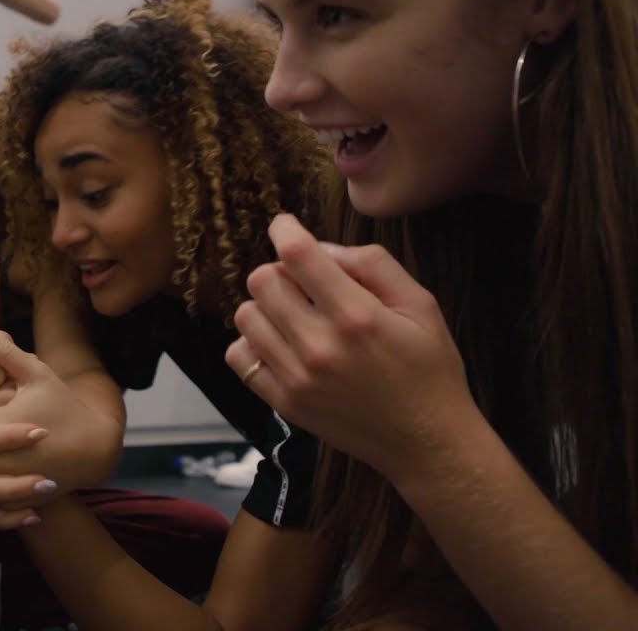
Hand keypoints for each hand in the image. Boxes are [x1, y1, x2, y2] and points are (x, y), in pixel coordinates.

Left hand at [225, 214, 477, 484]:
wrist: (426, 442)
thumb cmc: (429, 369)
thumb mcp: (421, 304)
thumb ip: (372, 265)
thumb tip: (323, 248)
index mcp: (357, 316)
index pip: (298, 255)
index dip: (285, 229)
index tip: (285, 225)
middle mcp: (320, 346)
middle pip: (262, 281)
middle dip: (280, 270)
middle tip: (303, 282)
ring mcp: (297, 378)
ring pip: (246, 315)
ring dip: (266, 305)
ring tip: (294, 314)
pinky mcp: (284, 402)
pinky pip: (239, 356)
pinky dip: (253, 341)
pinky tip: (281, 342)